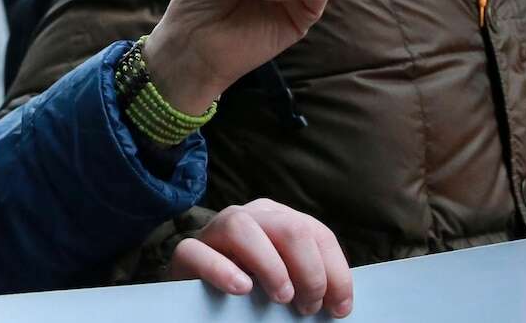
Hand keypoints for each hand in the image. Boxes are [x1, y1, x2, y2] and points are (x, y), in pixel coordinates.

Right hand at [169, 199, 352, 317]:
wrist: (201, 301)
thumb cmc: (251, 294)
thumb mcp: (285, 283)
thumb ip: (306, 281)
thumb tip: (339, 303)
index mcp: (278, 220)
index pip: (316, 234)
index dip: (335, 272)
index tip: (339, 308)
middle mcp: (249, 216)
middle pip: (289, 227)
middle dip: (309, 271)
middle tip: (307, 307)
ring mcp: (215, 230)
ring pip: (242, 227)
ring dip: (271, 266)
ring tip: (280, 297)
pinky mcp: (186, 252)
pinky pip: (197, 251)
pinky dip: (221, 270)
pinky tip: (240, 289)